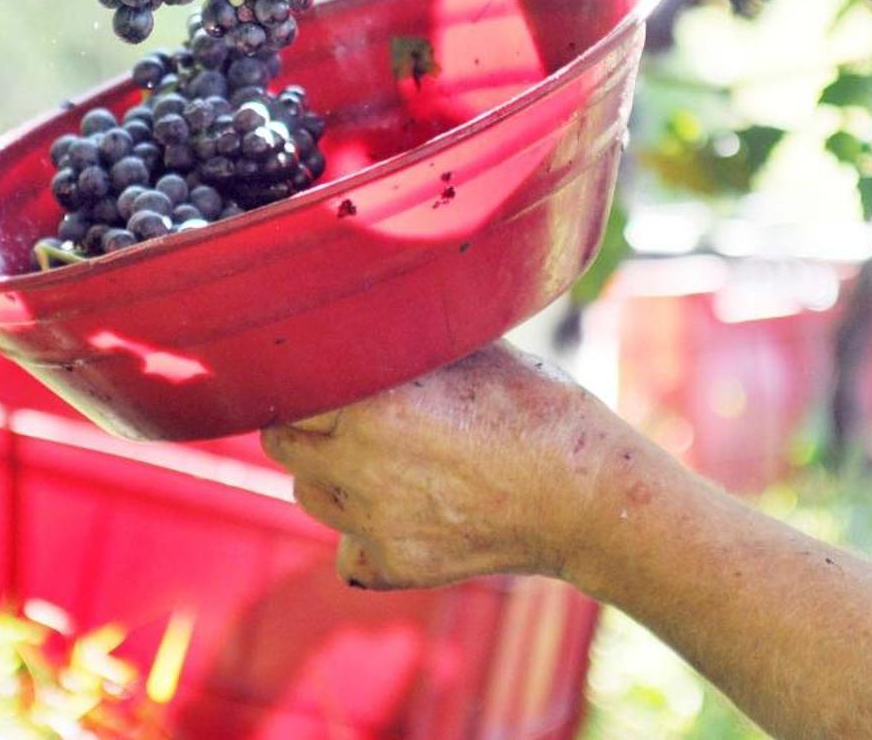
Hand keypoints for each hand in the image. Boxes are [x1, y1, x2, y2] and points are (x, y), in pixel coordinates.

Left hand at [260, 343, 641, 589]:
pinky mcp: (394, 566)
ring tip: (384, 458)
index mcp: (371, 402)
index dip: (302, 375)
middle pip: (284, 443)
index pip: (286, 387)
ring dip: (329, 474)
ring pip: (308, 495)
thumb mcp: (466, 347)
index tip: (319, 368)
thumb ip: (403, 335)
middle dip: (307, 424)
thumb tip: (359, 305)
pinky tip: (400, 510)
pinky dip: (362, 535)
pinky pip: (346, 551)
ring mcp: (373, 523)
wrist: (587, 493)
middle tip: (348, 411)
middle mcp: (359, 465)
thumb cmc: (534, 405)